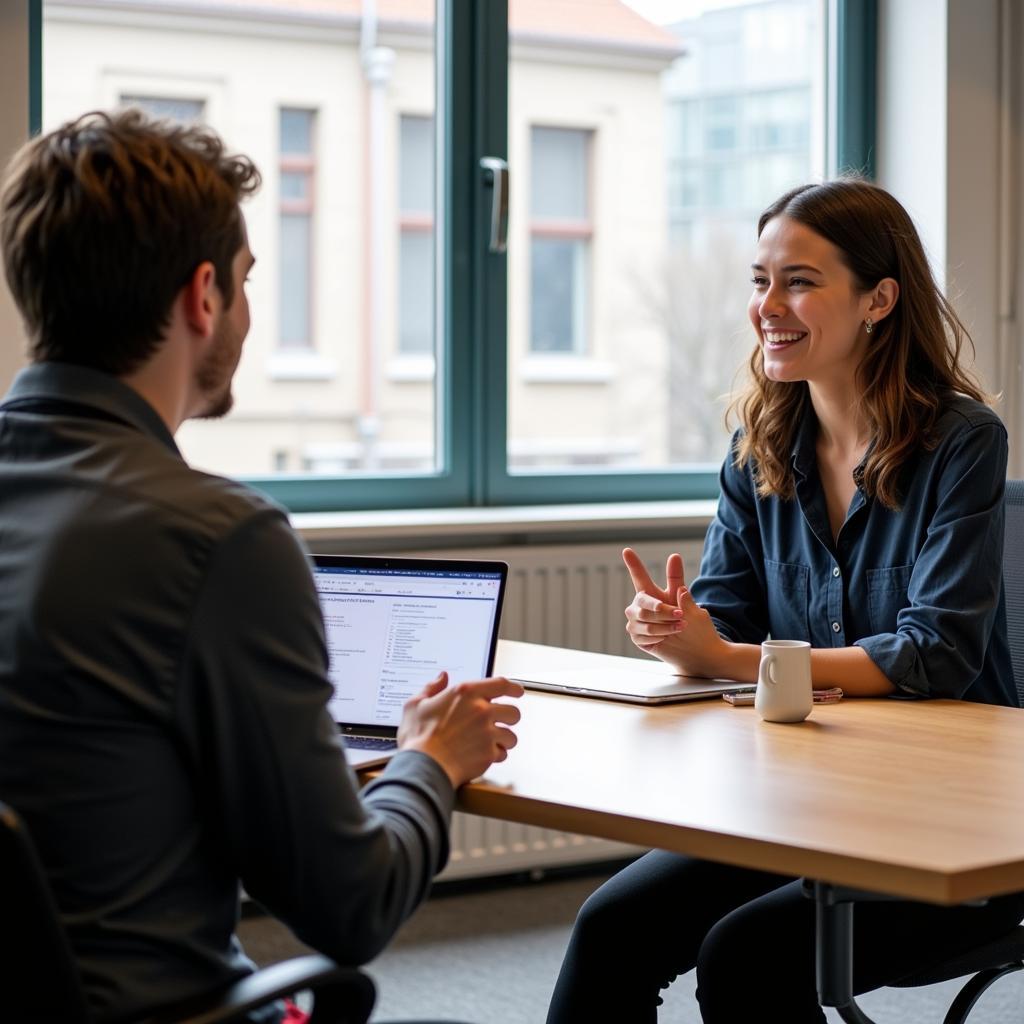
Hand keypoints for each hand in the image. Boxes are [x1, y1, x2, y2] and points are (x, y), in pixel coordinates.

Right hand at [397, 672, 523, 787]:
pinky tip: (484, 755)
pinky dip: (496, 755)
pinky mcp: (489, 753)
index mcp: (466, 693)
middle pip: (513, 712)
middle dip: (509, 718)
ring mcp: (487, 733)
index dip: (513, 688)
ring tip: (492, 742)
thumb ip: (431, 688)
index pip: (501, 684)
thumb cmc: (418, 737)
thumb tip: (441, 677)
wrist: (422, 767)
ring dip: (504, 739)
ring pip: (511, 735)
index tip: (517, 692)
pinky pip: (503, 753)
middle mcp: (481, 710)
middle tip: (500, 723)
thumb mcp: (415, 705)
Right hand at [622, 548, 727, 676]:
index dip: (633, 564)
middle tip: (679, 614)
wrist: (696, 651)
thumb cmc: (694, 626)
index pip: (640, 577)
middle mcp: (641, 606)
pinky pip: (641, 634)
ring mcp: (637, 622)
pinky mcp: (637, 637)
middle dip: (662, 609)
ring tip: (679, 628)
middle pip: (643, 602)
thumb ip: (680, 583)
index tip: (626, 550)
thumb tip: (674, 558)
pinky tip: (667, 638)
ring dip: (663, 625)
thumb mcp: (691, 603)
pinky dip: (657, 636)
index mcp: (653, 594)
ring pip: (643, 620)